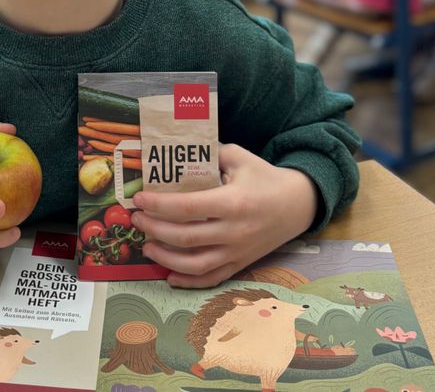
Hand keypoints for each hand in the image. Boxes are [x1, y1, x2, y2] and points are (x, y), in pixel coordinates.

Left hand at [131, 145, 317, 287]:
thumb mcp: (239, 157)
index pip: (187, 207)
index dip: (159, 205)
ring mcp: (238, 252)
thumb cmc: (264, 177)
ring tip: (146, 246)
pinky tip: (169, 275)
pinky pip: (212, 279)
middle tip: (136, 218)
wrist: (298, 205)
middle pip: (185, 237)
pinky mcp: (241, 264)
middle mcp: (234, 231)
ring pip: (195, 264)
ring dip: (166, 258)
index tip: (139, 199)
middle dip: (154, 228)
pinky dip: (188, 281)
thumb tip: (178, 152)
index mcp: (232, 202)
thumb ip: (210, 154)